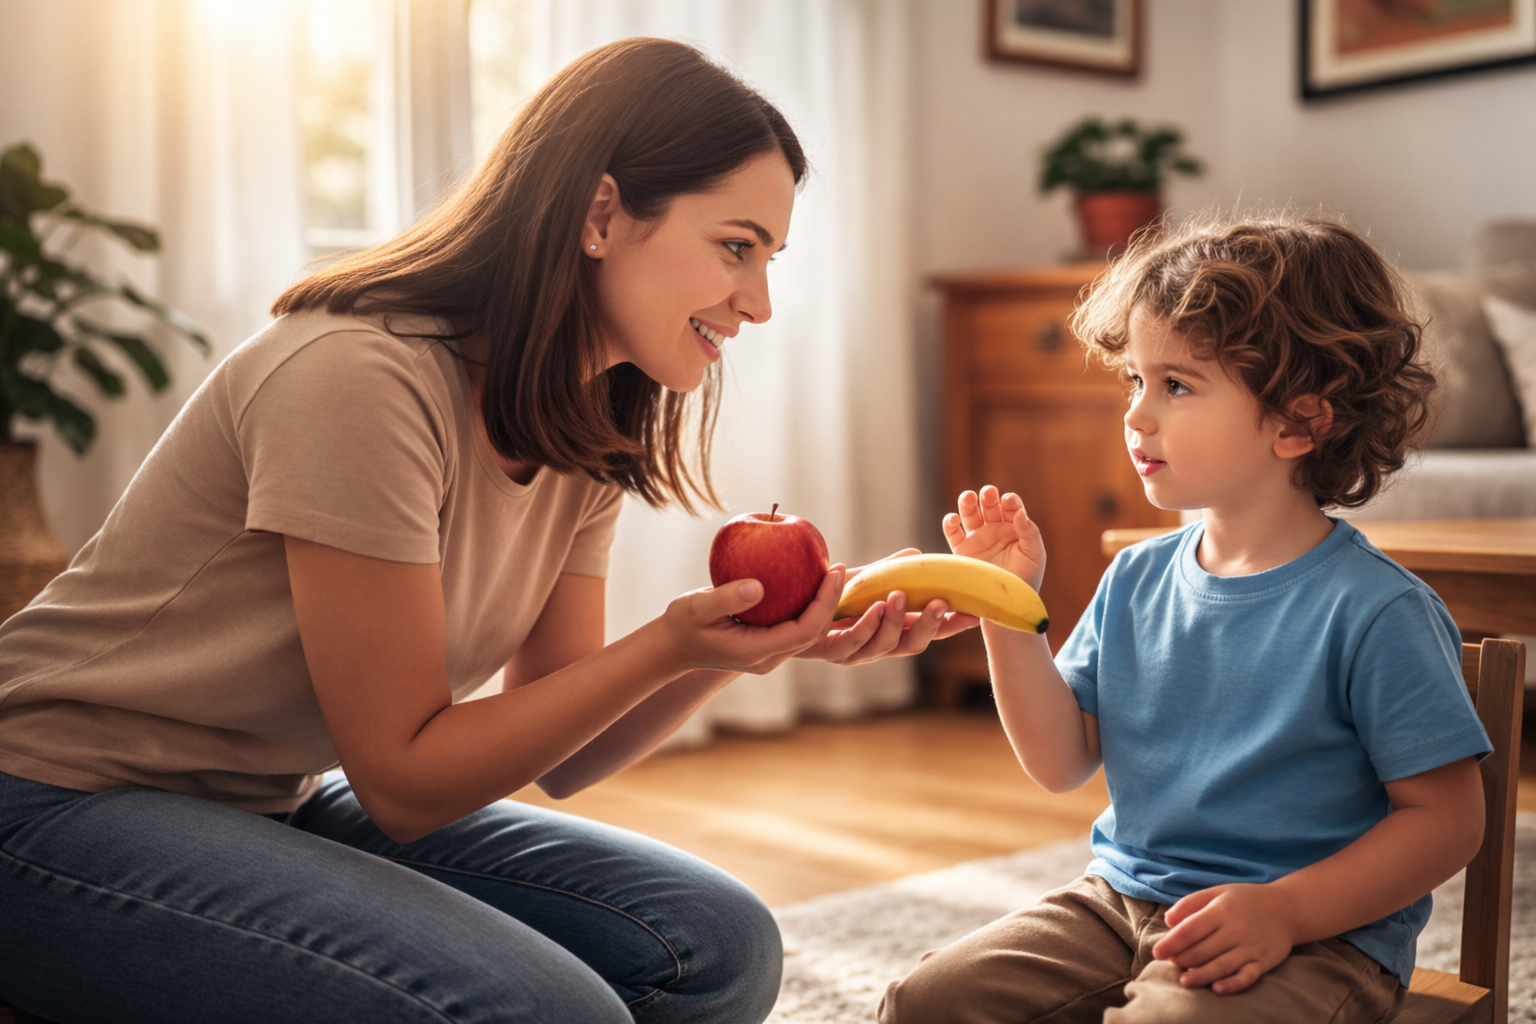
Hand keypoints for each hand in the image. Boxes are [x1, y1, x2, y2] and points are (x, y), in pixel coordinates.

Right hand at [657, 565, 845, 675]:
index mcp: (756, 651)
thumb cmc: (681, 624)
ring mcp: (769, 654)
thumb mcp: (696, 607)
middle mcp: (768, 658)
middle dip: (831, 601)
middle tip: (838, 567)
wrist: (673, 646)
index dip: (825, 602)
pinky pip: (795, 626)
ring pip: (808, 632)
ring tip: (830, 572)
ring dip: (823, 604)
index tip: (833, 572)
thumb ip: (725, 598)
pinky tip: (809, 578)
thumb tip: (758, 586)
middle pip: (813, 633)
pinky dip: (807, 605)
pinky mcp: (767, 645)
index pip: (804, 630)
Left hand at [798, 547, 977, 664]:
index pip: (927, 632)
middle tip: (943, 602)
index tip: (975, 615)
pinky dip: (864, 623)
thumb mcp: (863, 579)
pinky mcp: (826, 651)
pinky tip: (872, 604)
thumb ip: (890, 571)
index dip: (951, 626)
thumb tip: (918, 555)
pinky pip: (851, 643)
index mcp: (889, 631)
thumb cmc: (825, 592)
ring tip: (900, 595)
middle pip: (912, 645)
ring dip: (895, 621)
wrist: (783, 605)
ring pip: (883, 646)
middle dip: (930, 625)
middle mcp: (874, 647)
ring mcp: (851, 653)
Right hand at [942, 485, 1044, 590]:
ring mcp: (977, 539)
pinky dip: (950, 523)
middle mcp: (994, 530)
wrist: (1005, 604)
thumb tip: (1021, 512)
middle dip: (988, 497)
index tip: (1009, 501)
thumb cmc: (1025, 580)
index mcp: (1014, 528)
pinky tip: (953, 519)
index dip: (1010, 501)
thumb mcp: (1035, 555)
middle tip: (988, 493)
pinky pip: (952, 533)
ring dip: (967, 503)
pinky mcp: (962, 550)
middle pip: (988, 506)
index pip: (1011, 508)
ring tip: (968, 497)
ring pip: (969, 514)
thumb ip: (1030, 532)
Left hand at [1152, 883, 1294, 994]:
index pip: (1190, 930)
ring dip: (1201, 975)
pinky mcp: (1264, 962)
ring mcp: (1251, 947)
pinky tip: (1217, 988)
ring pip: (1222, 965)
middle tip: (1171, 963)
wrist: (1287, 908)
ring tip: (1184, 981)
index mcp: (1221, 910)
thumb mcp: (1217, 892)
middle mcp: (1236, 929)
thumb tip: (1168, 920)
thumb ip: (1191, 903)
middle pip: (1203, 950)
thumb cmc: (1245, 900)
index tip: (1157, 952)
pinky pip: (1248, 976)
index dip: (1171, 943)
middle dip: (1183, 959)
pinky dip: (1233, 984)